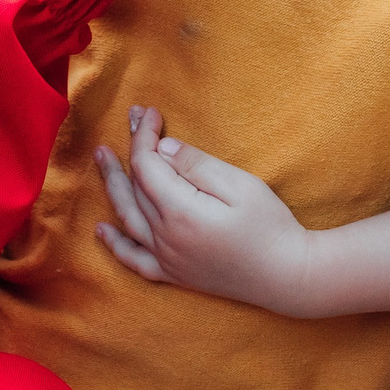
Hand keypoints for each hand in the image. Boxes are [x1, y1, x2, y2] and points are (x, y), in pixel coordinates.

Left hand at [91, 106, 313, 315]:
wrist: (287, 276)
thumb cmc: (270, 226)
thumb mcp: (239, 185)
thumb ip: (196, 165)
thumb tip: (160, 149)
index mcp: (180, 213)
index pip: (147, 165)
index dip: (144, 136)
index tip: (151, 112)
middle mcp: (165, 238)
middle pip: (135, 187)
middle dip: (130, 149)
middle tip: (129, 120)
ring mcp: (168, 259)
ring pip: (128, 217)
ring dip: (112, 186)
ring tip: (102, 158)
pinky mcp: (175, 274)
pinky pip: (135, 260)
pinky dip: (116, 245)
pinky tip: (102, 231)